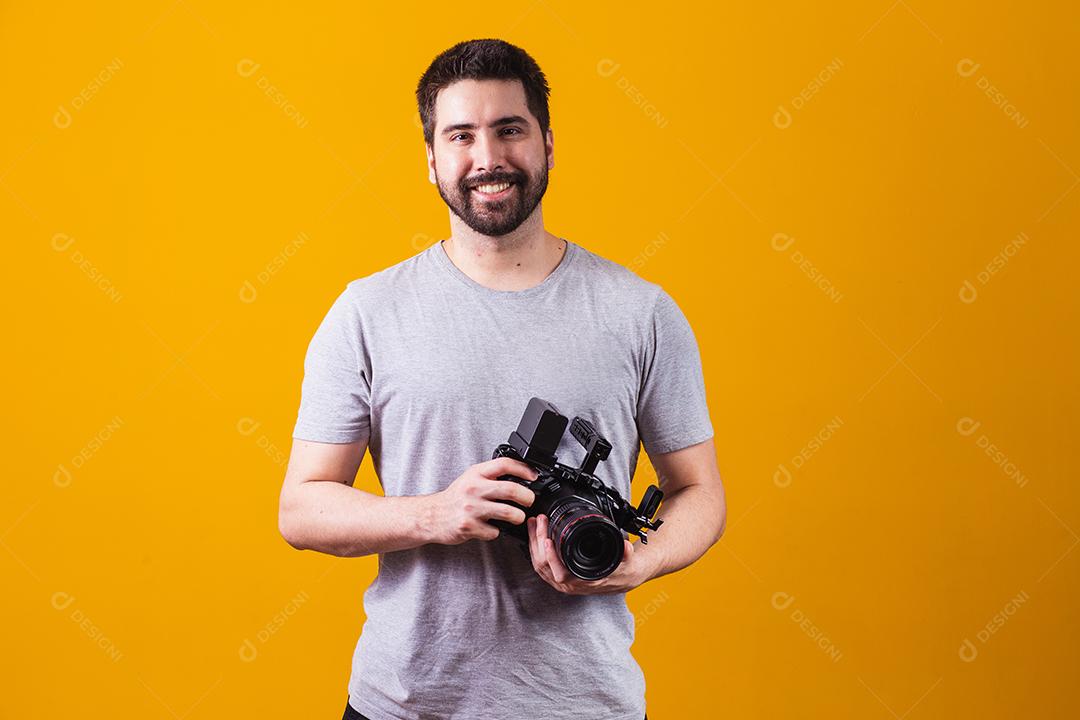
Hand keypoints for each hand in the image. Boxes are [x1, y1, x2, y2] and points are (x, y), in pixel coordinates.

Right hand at [426, 457, 538, 544]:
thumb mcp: (471, 478)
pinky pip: (494, 531)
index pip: (504, 464)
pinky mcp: (469, 526)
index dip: (524, 469)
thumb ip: (491, 476)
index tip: (534, 476)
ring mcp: (471, 508)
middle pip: (511, 489)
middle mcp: (473, 488)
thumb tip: (521, 478)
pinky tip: (491, 527)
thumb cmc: (455, 498)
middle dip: (528, 497)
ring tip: (517, 517)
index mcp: (476, 474)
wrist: (431, 515)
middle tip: (530, 501)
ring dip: (518, 517)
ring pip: (508, 513)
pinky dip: (497, 531)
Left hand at [527, 514, 652, 594]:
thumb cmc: (620, 570)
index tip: (547, 540)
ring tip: (533, 523)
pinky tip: (535, 535)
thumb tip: (625, 546)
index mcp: (583, 582)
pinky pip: (540, 564)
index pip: (560, 574)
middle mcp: (569, 584)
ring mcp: (561, 581)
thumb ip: (626, 554)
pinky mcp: (557, 575)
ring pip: (539, 564)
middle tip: (539, 521)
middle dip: (538, 541)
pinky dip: (535, 548)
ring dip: (534, 543)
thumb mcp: (626, 561)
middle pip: (544, 565)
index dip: (551, 558)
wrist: (621, 577)